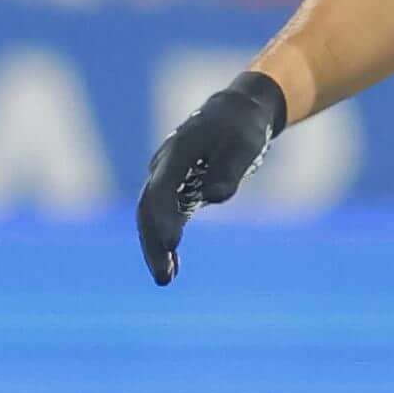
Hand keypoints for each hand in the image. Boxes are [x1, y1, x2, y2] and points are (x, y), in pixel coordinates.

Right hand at [137, 71, 287, 284]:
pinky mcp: (176, 188)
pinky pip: (165, 218)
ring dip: (156, 247)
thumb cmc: (242, 128)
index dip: (162, 218)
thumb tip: (215, 197)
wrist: (236, 112)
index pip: (162, 189)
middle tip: (163, 277)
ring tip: (165, 280)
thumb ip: (229, 171)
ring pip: (152, 216)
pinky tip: (173, 268)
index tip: (172, 245)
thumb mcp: (245, 145)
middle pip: (148, 208)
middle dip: (152, 243)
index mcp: (179, 151)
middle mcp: (164, 165)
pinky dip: (166, 241)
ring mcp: (167, 177)